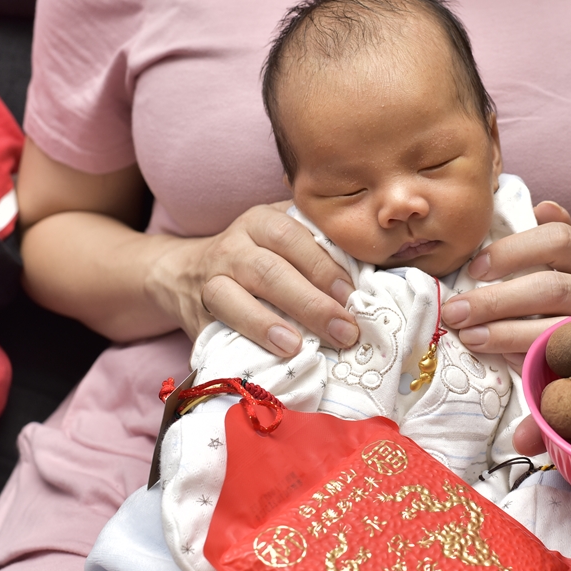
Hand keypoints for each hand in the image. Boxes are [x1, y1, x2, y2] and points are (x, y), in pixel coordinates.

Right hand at [150, 202, 357, 355]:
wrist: (187, 274)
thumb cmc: (261, 262)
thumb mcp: (288, 245)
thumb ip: (324, 251)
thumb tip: (383, 271)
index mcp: (264, 221)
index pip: (294, 236)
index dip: (323, 265)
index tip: (352, 294)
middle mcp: (236, 243)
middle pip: (271, 268)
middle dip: (311, 301)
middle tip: (345, 330)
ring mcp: (213, 274)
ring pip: (237, 292)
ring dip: (271, 321)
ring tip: (301, 345)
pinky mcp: (199, 307)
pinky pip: (220, 318)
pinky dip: (250, 334)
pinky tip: (277, 350)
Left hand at [439, 201, 570, 365]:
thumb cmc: (557, 294)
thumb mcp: (555, 263)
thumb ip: (544, 236)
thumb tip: (543, 206)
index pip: (559, 239)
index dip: (513, 251)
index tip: (474, 268)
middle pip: (553, 288)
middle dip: (497, 300)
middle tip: (456, 310)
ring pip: (553, 329)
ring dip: (504, 333)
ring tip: (468, 336)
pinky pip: (555, 360)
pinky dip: (523, 357)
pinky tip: (497, 357)